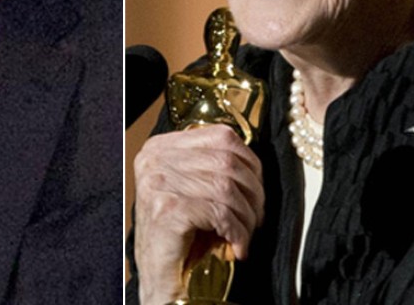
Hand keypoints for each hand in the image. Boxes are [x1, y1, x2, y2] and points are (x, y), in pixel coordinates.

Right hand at [133, 124, 264, 303]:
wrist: (156, 276)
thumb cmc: (177, 233)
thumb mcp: (191, 188)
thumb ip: (211, 166)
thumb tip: (255, 165)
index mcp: (160, 147)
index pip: (221, 136)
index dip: (250, 162)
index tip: (257, 187)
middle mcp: (155, 159)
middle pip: (227, 162)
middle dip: (253, 192)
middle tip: (257, 216)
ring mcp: (159, 182)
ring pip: (226, 188)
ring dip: (247, 216)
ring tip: (247, 233)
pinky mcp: (168, 208)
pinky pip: (220, 213)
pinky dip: (237, 231)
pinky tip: (238, 245)